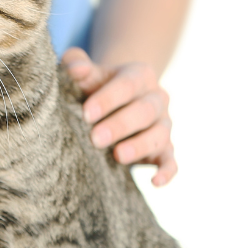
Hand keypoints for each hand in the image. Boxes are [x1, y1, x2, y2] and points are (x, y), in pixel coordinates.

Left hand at [62, 48, 176, 186]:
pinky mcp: (165, 149)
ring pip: (159, 135)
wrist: (113, 102)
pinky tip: (155, 182)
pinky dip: (167, 171)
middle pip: (145, 110)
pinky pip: (171, 161)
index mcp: (139, 75)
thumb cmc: (95, 86)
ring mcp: (163, 124)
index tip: (86, 113)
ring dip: (139, 146)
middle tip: (95, 138)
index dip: (108, 98)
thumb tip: (76, 68)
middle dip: (120, 125)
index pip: (127, 85)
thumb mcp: (86, 74)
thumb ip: (77, 65)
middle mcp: (156, 98)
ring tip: (118, 156)